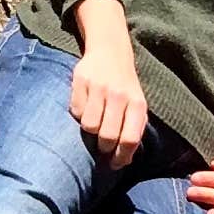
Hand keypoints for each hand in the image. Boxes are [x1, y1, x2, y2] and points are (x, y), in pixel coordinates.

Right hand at [68, 0, 146, 166]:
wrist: (110, 50)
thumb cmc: (125, 87)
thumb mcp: (136, 106)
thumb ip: (132, 131)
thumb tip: (124, 162)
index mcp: (137, 104)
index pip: (130, 139)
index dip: (121, 157)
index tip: (114, 163)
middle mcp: (120, 95)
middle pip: (108, 136)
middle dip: (103, 148)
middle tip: (102, 146)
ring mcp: (100, 87)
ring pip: (89, 126)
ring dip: (90, 132)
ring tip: (94, 125)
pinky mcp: (81, 79)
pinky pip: (76, 111)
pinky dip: (79, 114)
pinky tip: (85, 106)